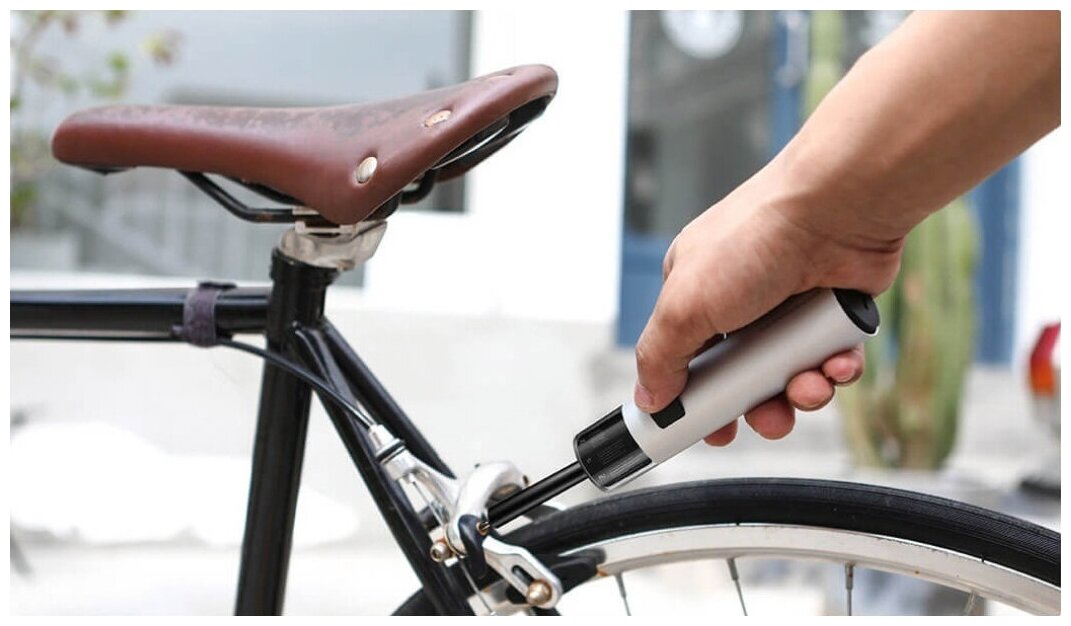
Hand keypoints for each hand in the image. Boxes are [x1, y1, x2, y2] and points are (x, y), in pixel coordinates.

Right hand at [634, 164, 901, 445]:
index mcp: (696, 290)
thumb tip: (648, 399)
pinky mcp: (834, 311)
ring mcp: (790, 305)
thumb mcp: (685, 305)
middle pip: (743, 377)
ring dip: (801, 391)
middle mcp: (742, 298)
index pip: (686, 357)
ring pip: (790, 374)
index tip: (707, 430)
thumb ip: (660, 357)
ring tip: (808, 387)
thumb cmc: (756, 239)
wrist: (837, 210)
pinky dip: (835, 368)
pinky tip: (836, 362)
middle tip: (767, 420)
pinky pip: (832, 359)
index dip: (697, 398)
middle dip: (757, 405)